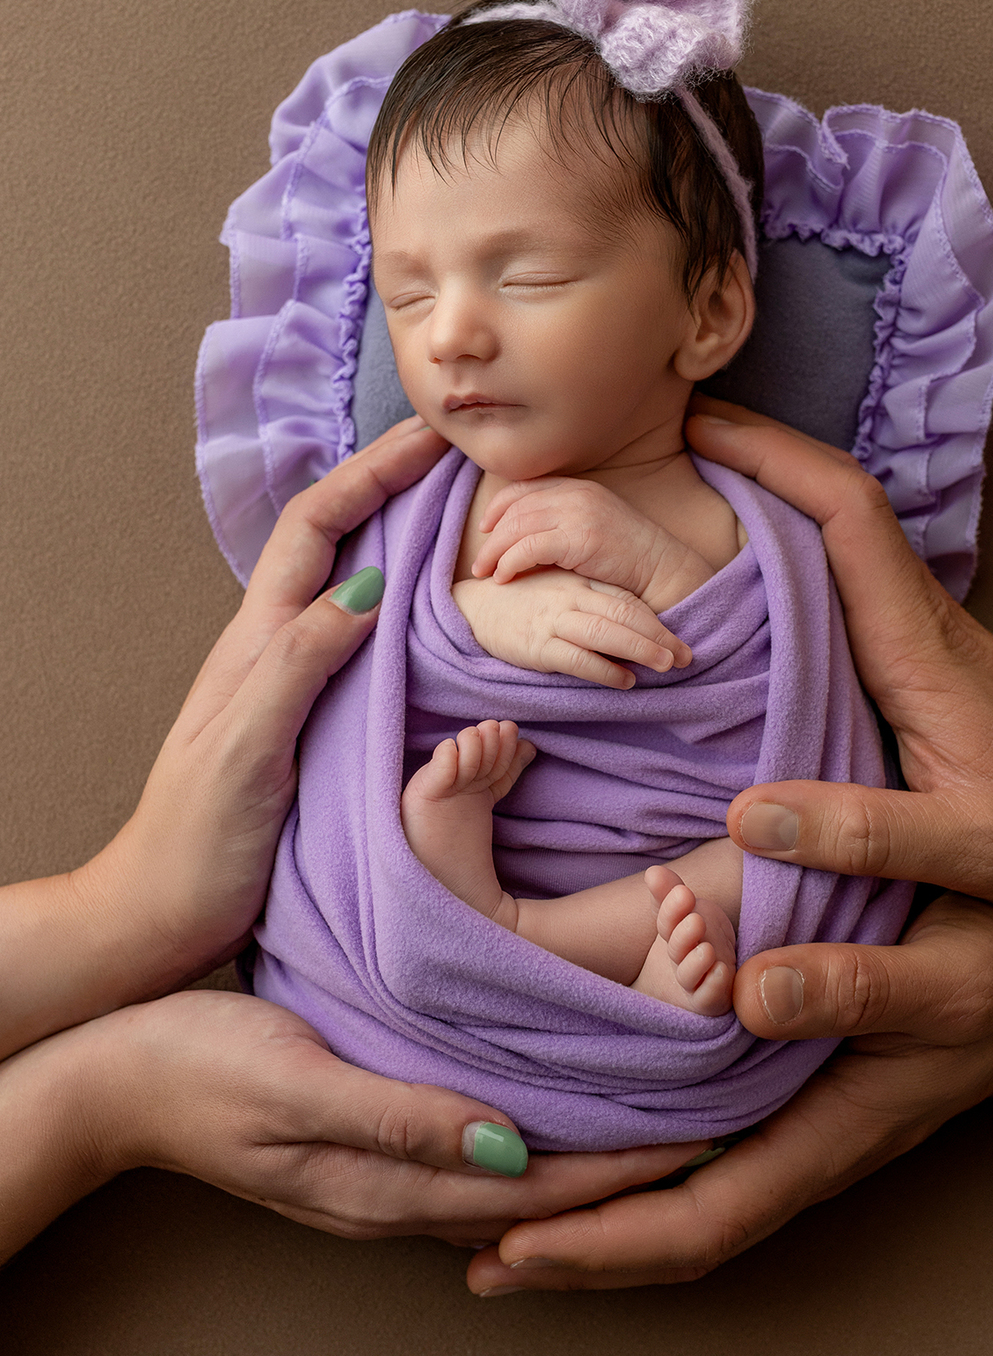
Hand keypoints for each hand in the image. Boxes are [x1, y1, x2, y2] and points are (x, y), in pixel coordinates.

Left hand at [0, 416, 451, 1058]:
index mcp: (257, 641)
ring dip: (403, 537)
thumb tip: (365, 586)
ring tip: (466, 516)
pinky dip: (408, 606)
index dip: (372, 473)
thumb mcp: (246, 749)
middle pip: (336, 539)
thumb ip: (298, 666)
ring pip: (352, 584)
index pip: (316, 528)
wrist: (164, 916)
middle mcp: (274, 647)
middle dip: (393, 485)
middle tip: (463, 459)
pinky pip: (368, 642)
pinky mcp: (314, 722)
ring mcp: (294, 683)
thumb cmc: (199, 840)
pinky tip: (444, 619)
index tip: (434, 439)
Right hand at [0, 989, 700, 1263]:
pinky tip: (559, 1110)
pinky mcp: (370, 1141)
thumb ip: (398, 1117)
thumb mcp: (297, 1081)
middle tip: (713, 1127)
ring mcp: (382, 1174)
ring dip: (589, 1153)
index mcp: (387, 1185)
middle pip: (541, 1195)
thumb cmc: (199, 1066)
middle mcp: (397, 1193)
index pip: (539, 1189)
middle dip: (627, 1167)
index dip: (626, 1165)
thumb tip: (507, 1149)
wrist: (113, 1076)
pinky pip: (476, 1152)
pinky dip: (536, 1135)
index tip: (705, 1135)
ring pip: (514, 1176)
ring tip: (662, 1119)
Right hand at [453, 567, 691, 690]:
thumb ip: (595, 598)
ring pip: (606, 632)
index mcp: (580, 581)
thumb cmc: (525, 599)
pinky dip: (604, 670)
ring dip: (640, 649)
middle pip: (624, 614)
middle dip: (659, 636)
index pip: (627, 599)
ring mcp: (554, 619)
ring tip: (666, 665)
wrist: (475, 607)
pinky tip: (625, 680)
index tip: (683, 640)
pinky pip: (577, 658)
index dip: (658, 620)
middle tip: (686, 656)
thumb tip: (636, 625)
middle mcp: (571, 596)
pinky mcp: (537, 645)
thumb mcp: (562, 588)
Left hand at [464, 895, 992, 1291]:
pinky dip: (629, 1163)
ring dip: (590, 1211)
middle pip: (669, 1230)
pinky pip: (694, 1148)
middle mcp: (795, 1147)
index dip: (604, 1246)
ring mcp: (789, 1124)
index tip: (515, 1250)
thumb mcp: (940, 974)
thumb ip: (851, 985)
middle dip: (571, 1248)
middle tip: (464, 1244)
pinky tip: (585, 1139)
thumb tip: (745, 994)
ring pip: (676, 1194)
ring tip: (496, 1209)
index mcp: (822, 1137)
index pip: (698, 1222)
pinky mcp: (784, 1088)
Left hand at [473, 477, 713, 612]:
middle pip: (515, 508)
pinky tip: (504, 578)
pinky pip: (529, 547)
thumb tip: (524, 533)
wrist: (663, 570)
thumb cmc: (627, 558)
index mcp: (578, 487)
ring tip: (484, 573)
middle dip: (491, 535)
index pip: (523, 488)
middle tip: (478, 562)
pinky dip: (510, 563)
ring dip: (495, 552)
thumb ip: (562, 521)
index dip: (498, 508)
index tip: (485, 529)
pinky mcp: (580, 538)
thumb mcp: (592, 527)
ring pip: (517, 527)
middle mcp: (576, 494)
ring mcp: (579, 513)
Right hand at [687, 399, 992, 912]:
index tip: (699, 432)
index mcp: (916, 639)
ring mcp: (909, 627)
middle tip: (661, 442)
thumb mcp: (968, 846)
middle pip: (830, 498)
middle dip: (752, 453)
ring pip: (831, 530)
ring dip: (763, 491)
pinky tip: (732, 568)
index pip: (847, 513)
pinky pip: (833, 573)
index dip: (773, 459)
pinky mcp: (905, 650)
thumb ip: (862, 834)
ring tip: (678, 488)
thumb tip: (746, 816)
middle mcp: (910, 614)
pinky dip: (780, 545)